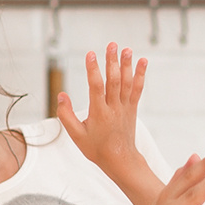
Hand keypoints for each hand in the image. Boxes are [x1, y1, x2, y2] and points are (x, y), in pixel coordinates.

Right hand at [58, 44, 154, 193]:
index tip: (90, 54)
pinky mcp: (132, 108)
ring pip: (127, 82)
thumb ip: (66, 115)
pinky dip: (140, 75)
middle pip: (114, 80)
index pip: (96, 86)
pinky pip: (137, 89)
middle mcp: (114, 108)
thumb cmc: (96, 149)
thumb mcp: (76, 135)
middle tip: (112, 45)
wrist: (120, 160)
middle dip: (112, 61)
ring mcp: (125, 107)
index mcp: (99, 113)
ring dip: (127, 64)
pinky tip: (142, 62)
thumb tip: (62, 95)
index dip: (93, 69)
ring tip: (126, 49)